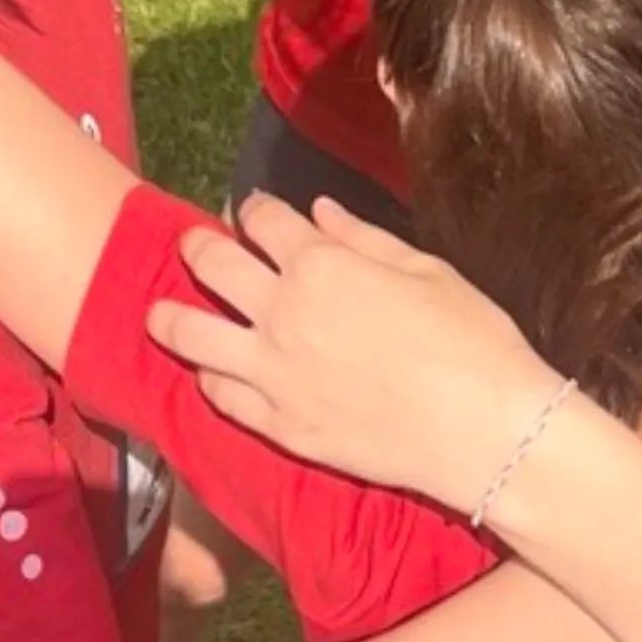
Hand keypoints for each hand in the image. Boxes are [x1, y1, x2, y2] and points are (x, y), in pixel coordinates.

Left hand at [147, 193, 564, 513]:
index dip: (254, 211)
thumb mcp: (425, 270)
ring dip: (169, 317)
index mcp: (322, 265)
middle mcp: (282, 313)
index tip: (251, 212)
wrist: (483, 431)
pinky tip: (209, 372)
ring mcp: (272, 373)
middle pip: (213, 267)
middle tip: (193, 246)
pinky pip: (220, 395)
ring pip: (191, 335)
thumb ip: (363, 238)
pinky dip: (209, 378)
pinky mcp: (278, 425)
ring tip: (158, 314)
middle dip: (198, 248)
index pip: (264, 221)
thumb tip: (318, 212)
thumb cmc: (471, 341)